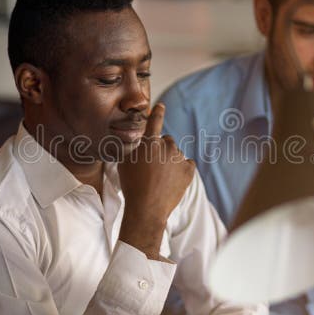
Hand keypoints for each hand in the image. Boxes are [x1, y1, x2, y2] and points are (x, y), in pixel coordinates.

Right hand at [118, 103, 195, 258]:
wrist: (146, 208)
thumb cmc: (131, 185)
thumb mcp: (124, 162)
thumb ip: (132, 148)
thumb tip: (136, 143)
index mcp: (150, 142)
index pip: (154, 121)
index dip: (157, 112)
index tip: (161, 106)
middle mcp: (167, 146)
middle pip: (166, 141)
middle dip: (161, 150)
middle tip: (152, 167)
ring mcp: (179, 158)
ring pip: (176, 154)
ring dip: (170, 161)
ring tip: (160, 179)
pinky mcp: (189, 171)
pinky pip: (187, 164)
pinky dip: (182, 169)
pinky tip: (172, 180)